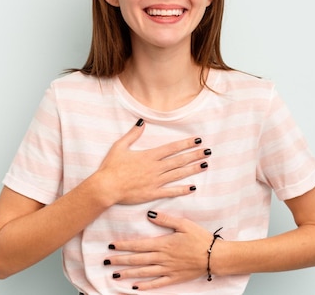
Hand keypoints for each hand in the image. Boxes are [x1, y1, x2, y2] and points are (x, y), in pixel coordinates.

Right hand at [95, 119, 209, 204]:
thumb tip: (141, 122)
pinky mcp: (152, 193)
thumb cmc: (111, 167)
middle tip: (208, 151)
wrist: (106, 187)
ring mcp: (155, 181)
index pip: (172, 148)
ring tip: (205, 164)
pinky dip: (182, 189)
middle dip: (194, 155)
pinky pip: (171, 191)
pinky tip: (193, 187)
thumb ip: (133, 134)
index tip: (197, 140)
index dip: (186, 144)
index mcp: (149, 156)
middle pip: (179, 160)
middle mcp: (155, 168)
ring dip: (192, 169)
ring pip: (178, 174)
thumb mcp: (120, 146)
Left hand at [106, 211, 212, 289]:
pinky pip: (157, 283)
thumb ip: (166, 219)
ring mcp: (167, 269)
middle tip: (106, 262)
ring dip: (128, 274)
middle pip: (137, 260)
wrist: (214, 256)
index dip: (124, 245)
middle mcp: (162, 258)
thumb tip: (150, 214)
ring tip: (115, 275)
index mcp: (163, 244)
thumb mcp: (184, 224)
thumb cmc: (200, 238)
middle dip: (120, 260)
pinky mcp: (174, 278)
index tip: (111, 245)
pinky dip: (145, 286)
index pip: (139, 245)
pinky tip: (135, 287)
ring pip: (144, 272)